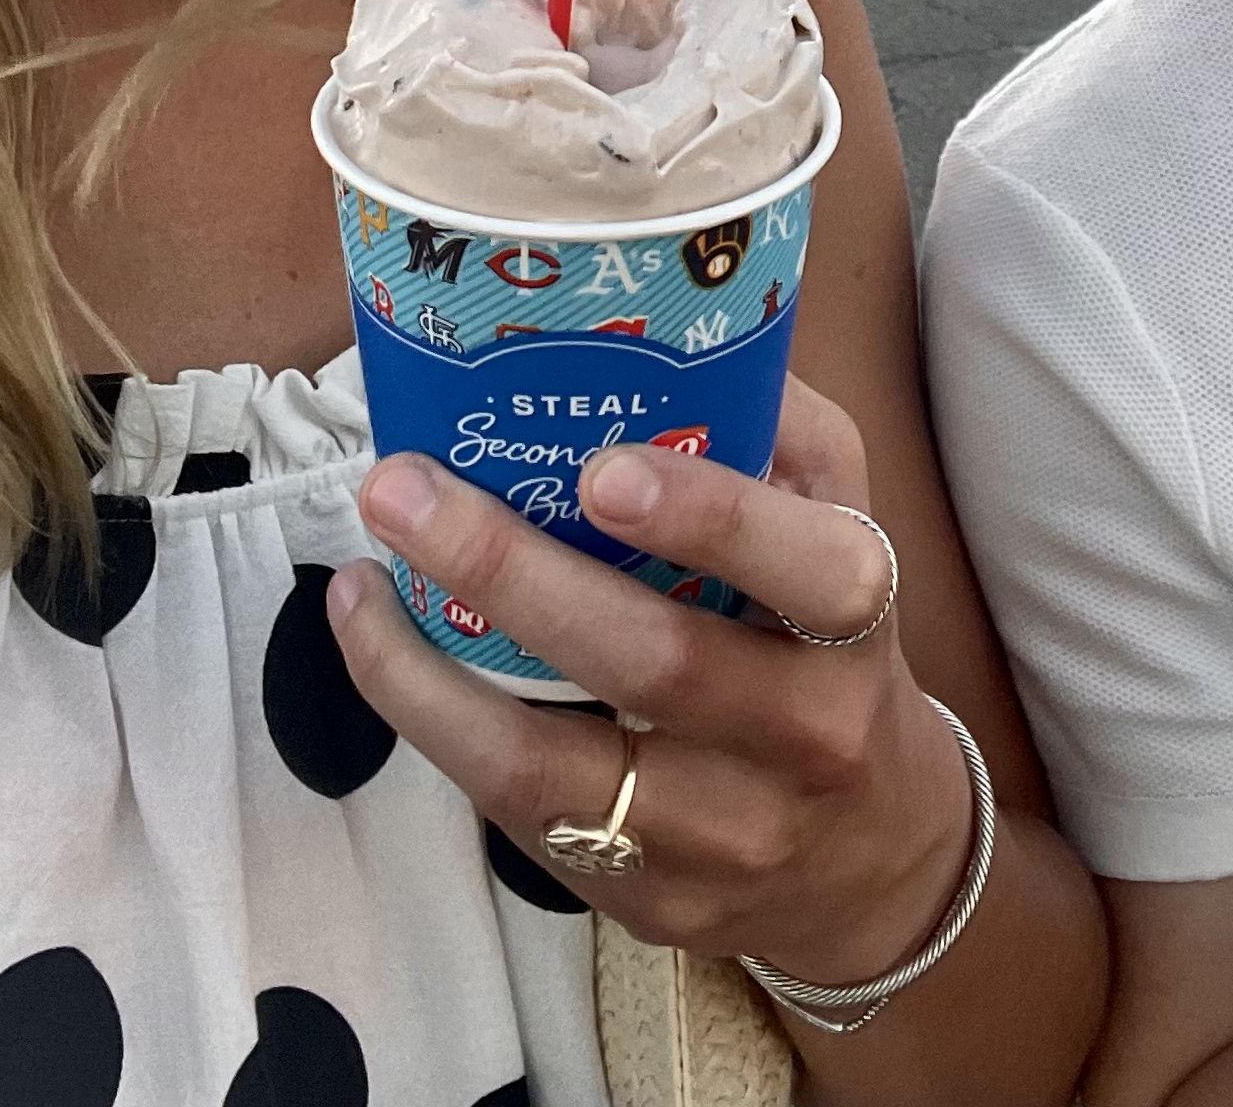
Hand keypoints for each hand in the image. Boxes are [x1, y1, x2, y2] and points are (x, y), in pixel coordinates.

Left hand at [329, 376, 976, 983]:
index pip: (809, 568)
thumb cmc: (828, 649)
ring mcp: (724, 836)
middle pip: (655, 662)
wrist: (874, 861)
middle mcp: (803, 735)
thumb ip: (782, 436)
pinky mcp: (649, 901)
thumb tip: (689, 331)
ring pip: (555, 766)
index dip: (711, 517)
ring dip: (430, 673)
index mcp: (856, 624)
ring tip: (359, 580)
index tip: (603, 468)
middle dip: (512, 572)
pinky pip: (522, 816)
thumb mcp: (841, 532)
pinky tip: (386, 651)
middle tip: (405, 489)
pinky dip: (437, 727)